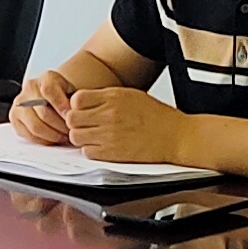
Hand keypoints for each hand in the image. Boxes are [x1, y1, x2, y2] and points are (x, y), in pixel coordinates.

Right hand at [8, 69, 74, 145]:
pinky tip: (53, 139)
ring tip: (63, 137)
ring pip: (35, 125)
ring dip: (52, 135)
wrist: (55, 97)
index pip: (49, 90)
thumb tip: (76, 116)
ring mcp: (20, 103)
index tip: (70, 117)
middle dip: (60, 126)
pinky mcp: (14, 118)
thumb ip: (76, 101)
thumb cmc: (67, 96)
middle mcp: (30, 88)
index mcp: (47, 78)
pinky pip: (28, 134)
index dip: (60, 106)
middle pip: (43, 112)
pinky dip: (43, 140)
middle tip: (71, 132)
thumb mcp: (75, 93)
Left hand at [62, 85, 192, 164]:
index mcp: (113, 97)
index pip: (77, 99)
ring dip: (82, 137)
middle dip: (76, 122)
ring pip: (76, 136)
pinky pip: (87, 152)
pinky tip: (102, 146)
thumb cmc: (157, 116)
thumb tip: (85, 101)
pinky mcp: (112, 153)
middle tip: (85, 125)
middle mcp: (109, 114)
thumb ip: (106, 97)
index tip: (83, 109)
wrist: (175, 136)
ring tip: (94, 136)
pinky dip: (91, 150)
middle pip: (72, 118)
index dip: (77, 105)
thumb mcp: (131, 95)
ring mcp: (109, 135)